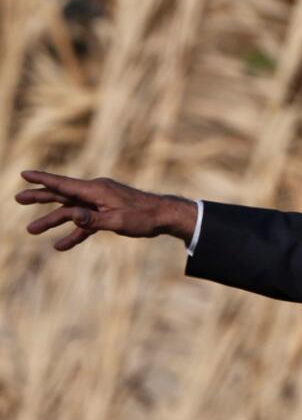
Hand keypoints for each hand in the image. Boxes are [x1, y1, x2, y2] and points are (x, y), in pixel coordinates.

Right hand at [15, 170, 196, 250]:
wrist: (165, 216)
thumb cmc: (144, 217)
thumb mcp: (118, 220)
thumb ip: (93, 220)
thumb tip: (72, 217)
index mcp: (96, 190)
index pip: (64, 184)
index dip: (43, 179)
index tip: (24, 174)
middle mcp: (96, 193)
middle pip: (62, 195)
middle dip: (40, 197)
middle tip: (18, 199)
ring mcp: (100, 203)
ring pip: (71, 211)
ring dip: (53, 221)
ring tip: (32, 230)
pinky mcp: (106, 213)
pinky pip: (86, 222)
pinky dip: (75, 233)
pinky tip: (61, 245)